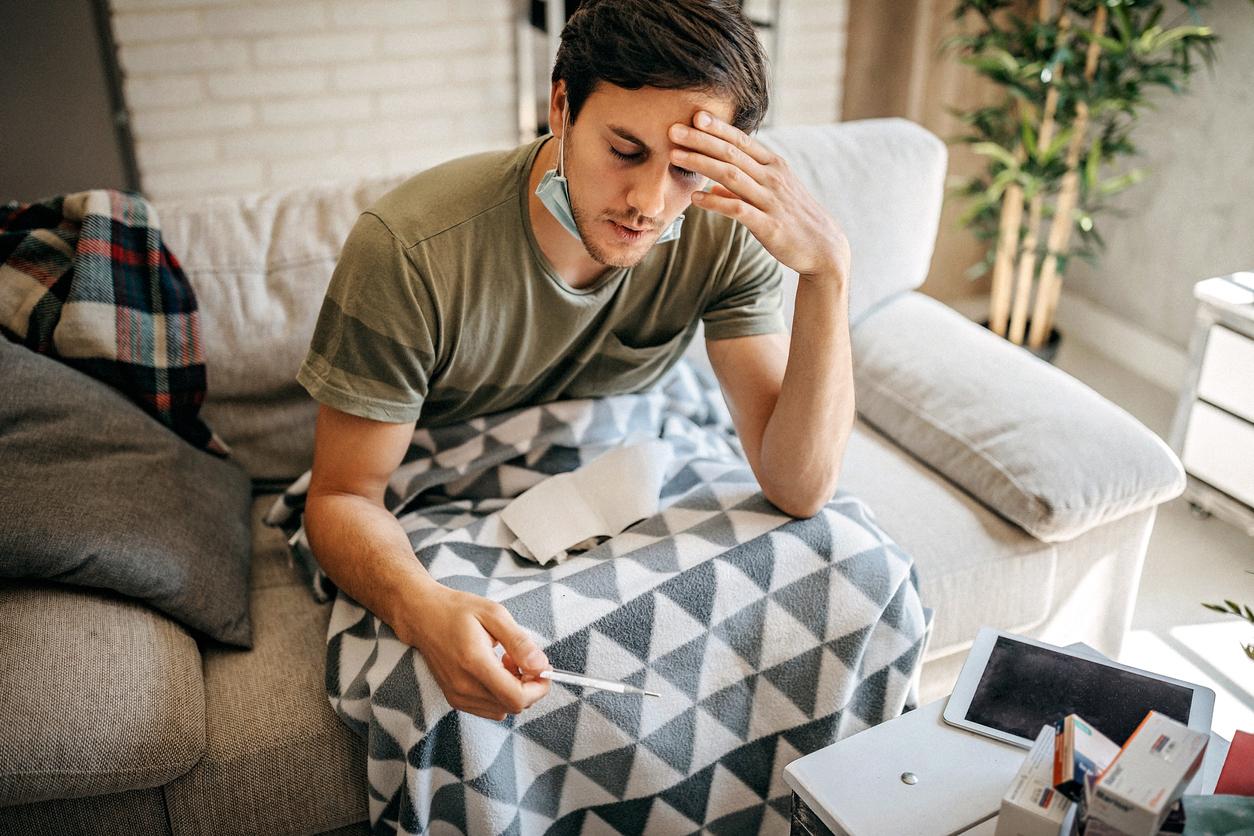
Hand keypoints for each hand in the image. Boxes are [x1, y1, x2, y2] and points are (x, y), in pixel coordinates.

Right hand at [400, 581, 549, 719]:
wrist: (422, 616)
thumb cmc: (458, 610)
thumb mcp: (495, 614)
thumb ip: (519, 642)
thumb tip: (541, 665)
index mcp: (475, 663)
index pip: (516, 697)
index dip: (539, 687)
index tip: (543, 667)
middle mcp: (464, 686)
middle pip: (512, 706)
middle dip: (528, 685)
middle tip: (522, 658)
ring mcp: (457, 696)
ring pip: (502, 710)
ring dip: (513, 690)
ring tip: (506, 662)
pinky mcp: (454, 699)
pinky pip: (489, 709)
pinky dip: (499, 695)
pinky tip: (494, 671)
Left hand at [670, 112, 850, 282]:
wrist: (824, 248)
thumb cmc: (795, 220)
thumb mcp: (771, 197)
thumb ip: (741, 188)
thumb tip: (712, 187)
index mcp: (774, 166)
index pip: (742, 141)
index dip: (719, 127)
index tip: (696, 115)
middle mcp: (773, 178)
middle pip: (732, 153)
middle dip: (701, 140)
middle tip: (673, 130)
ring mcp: (771, 200)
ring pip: (731, 176)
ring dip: (702, 163)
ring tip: (676, 156)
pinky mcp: (769, 225)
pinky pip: (737, 210)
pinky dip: (715, 202)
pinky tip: (695, 198)